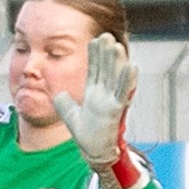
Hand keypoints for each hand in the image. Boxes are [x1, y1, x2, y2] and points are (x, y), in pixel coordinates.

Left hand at [51, 33, 136, 169]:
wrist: (93, 152)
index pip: (95, 70)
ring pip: (114, 78)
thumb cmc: (86, 135)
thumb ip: (63, 103)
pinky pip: (122, 93)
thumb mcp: (70, 115)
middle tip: (106, 35)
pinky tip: (131, 66)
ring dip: (116, 62)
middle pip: (106, 69)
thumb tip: (57, 94)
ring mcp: (111, 101)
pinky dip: (127, 80)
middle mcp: (104, 95)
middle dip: (106, 53)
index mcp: (94, 94)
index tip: (95, 40)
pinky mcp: (115, 110)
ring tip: (117, 46)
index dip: (95, 55)